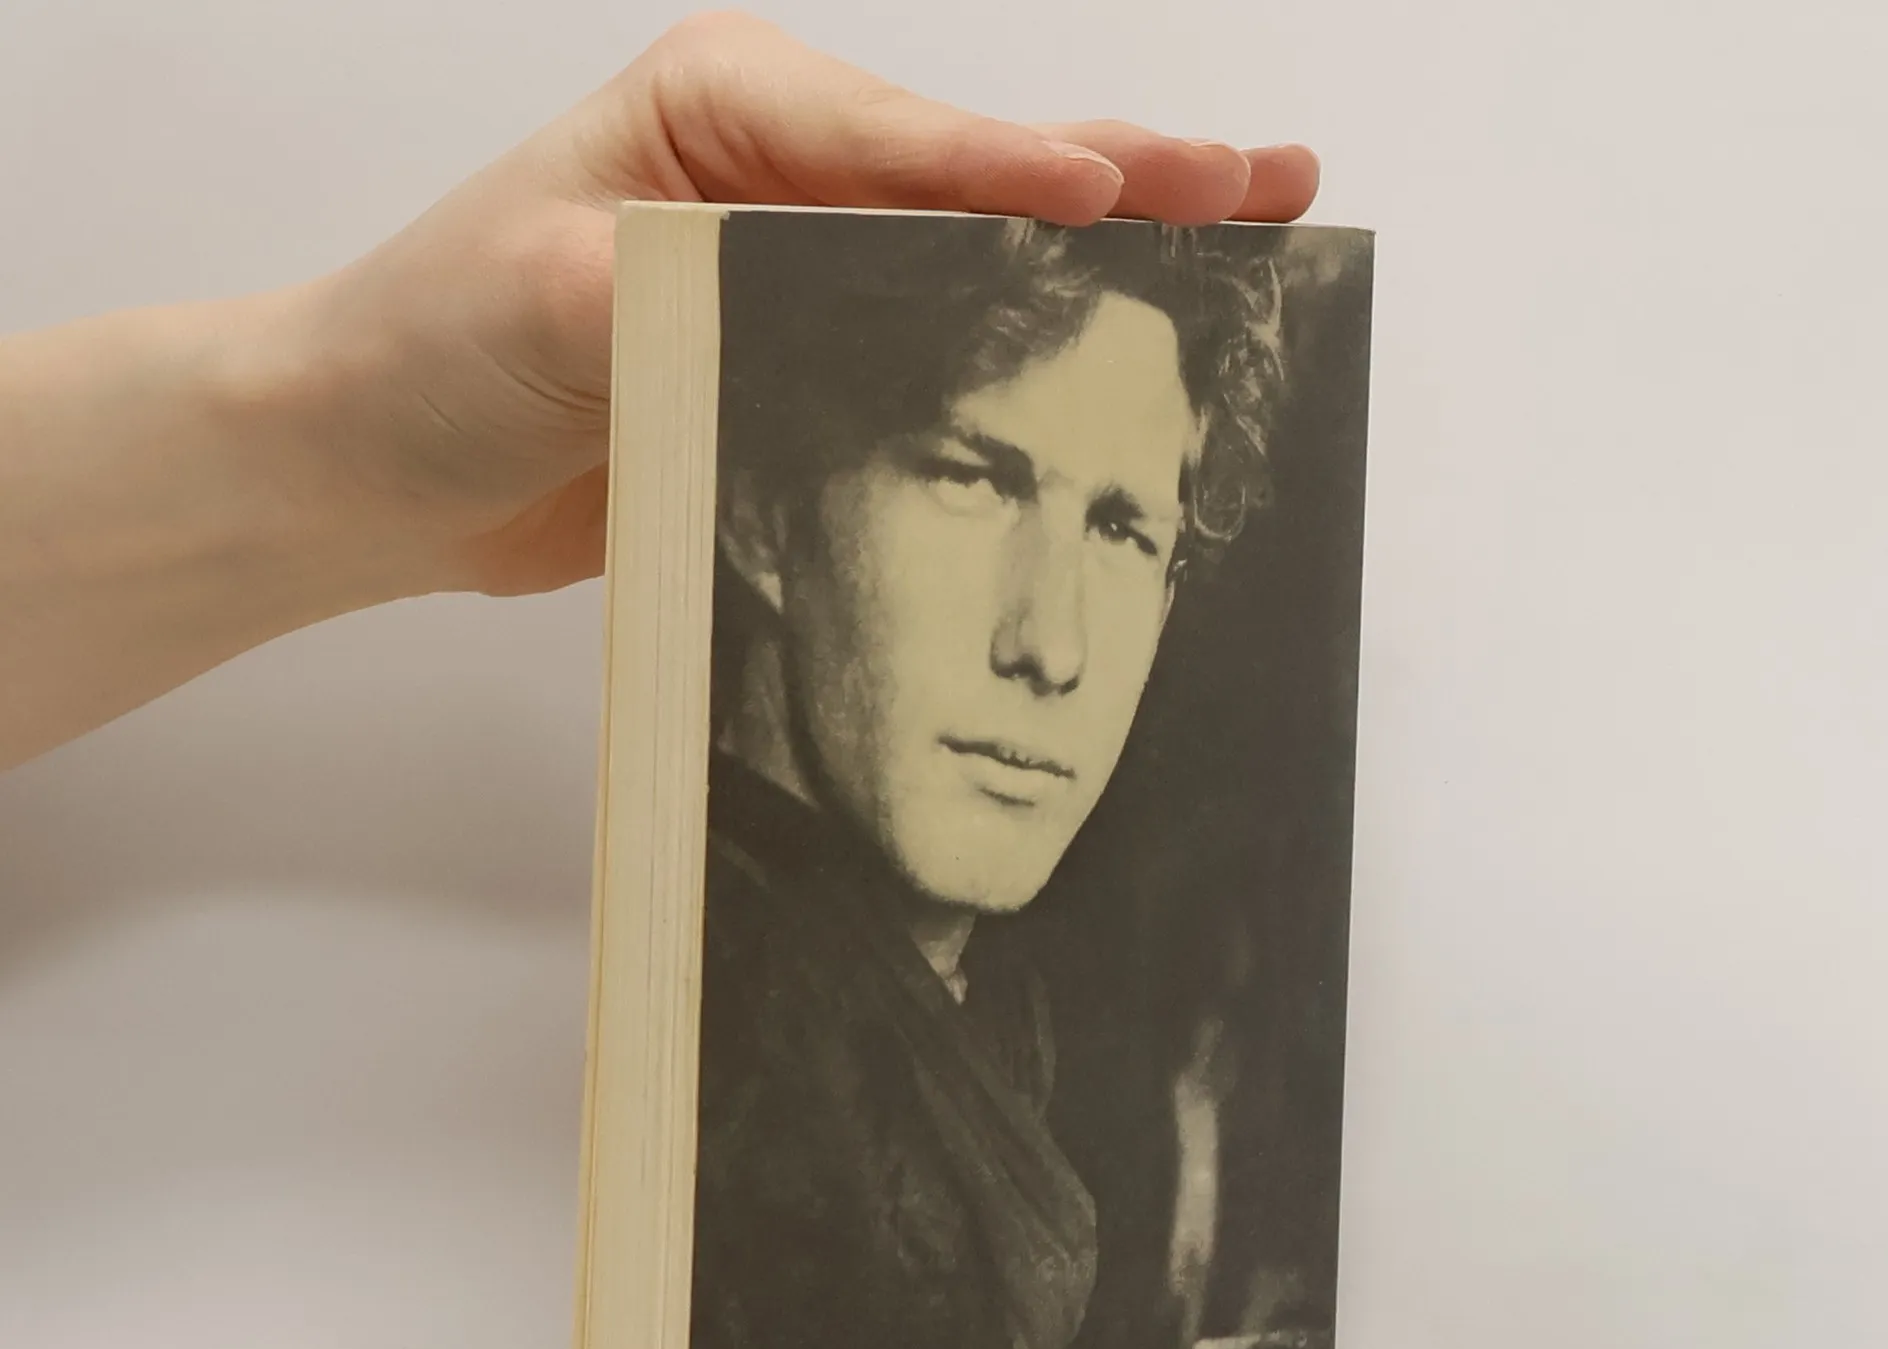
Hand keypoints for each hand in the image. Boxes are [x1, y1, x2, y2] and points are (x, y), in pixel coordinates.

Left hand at [297, 10, 1320, 602]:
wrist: (385, 465)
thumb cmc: (435, 349)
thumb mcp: (547, 298)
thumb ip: (685, 289)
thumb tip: (806, 303)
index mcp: (725, 114)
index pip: (901, 142)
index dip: (1016, 173)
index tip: (1120, 192)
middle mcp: (781, 176)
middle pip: (983, 176)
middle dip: (1131, 179)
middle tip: (1273, 181)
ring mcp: (801, 274)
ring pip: (984, 264)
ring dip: (1112, 266)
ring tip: (1246, 246)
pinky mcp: (803, 368)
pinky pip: (938, 360)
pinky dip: (1033, 364)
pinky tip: (1119, 368)